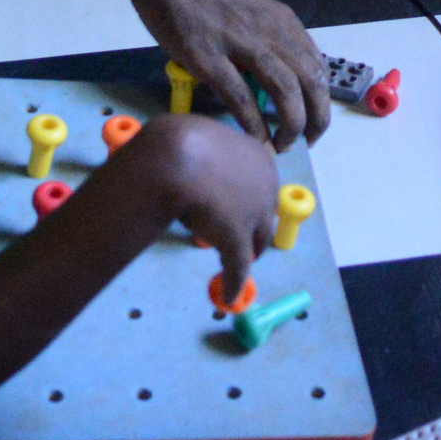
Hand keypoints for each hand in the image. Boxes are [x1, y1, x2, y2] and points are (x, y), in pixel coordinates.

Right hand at [124, 114, 278, 304]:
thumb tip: (198, 171)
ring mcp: (254, 213)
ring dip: (240, 253)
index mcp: (260, 157)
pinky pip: (238, 266)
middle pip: (263, 216)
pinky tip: (229, 294)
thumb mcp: (200, 147)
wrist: (174, 156)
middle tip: (228, 241)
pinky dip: (234, 281)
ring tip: (228, 264)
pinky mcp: (238, 239)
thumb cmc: (180, 145)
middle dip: (247, 230)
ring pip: (253, 240)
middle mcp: (266, 185)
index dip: (246, 206)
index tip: (231, 215)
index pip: (260, 188)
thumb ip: (206, 162)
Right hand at [130, 0, 329, 152]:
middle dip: (316, 118)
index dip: (321, 99)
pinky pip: (241, 97)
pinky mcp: (209, 57)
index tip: (314, 120)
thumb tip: (276, 75)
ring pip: (285, 90)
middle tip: (307, 141)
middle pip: (311, 81)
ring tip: (283, 145)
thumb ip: (267, 38)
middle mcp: (270, 31)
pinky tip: (256, 140)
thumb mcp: (251, 9)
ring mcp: (240, 43)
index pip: (318, 66)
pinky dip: (254, 123)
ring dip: (290, 124)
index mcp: (282, 21)